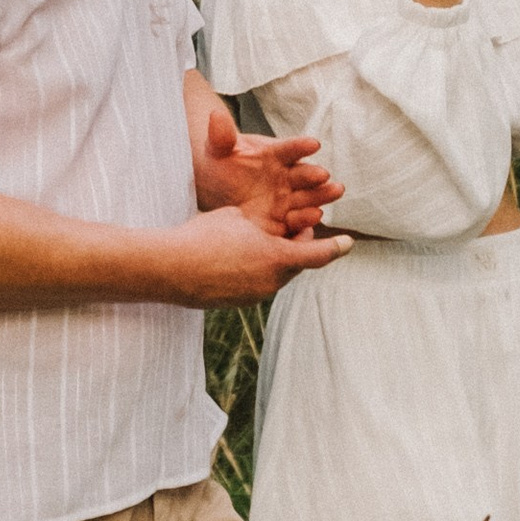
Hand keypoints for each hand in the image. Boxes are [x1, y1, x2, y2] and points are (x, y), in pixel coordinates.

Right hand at [167, 203, 351, 306]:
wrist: (170, 268)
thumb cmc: (205, 234)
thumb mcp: (239, 217)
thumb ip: (262, 223)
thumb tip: (269, 227)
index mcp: (277, 257)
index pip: (317, 254)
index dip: (335, 248)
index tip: (349, 242)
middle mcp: (271, 282)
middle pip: (296, 264)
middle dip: (298, 247)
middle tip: (296, 229)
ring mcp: (254, 296)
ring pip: (276, 276)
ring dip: (277, 261)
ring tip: (264, 243)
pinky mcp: (238, 303)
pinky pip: (257, 285)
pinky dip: (257, 272)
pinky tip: (239, 259)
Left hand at [195, 108, 342, 236]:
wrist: (216, 190)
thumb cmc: (222, 163)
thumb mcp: (218, 149)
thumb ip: (221, 136)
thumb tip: (215, 115)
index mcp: (275, 154)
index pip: (290, 149)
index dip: (300, 147)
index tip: (313, 144)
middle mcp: (287, 175)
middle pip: (305, 174)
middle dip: (315, 174)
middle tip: (324, 175)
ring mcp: (288, 198)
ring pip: (308, 196)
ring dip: (320, 195)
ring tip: (333, 192)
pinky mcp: (285, 219)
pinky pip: (298, 220)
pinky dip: (306, 219)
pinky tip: (315, 217)